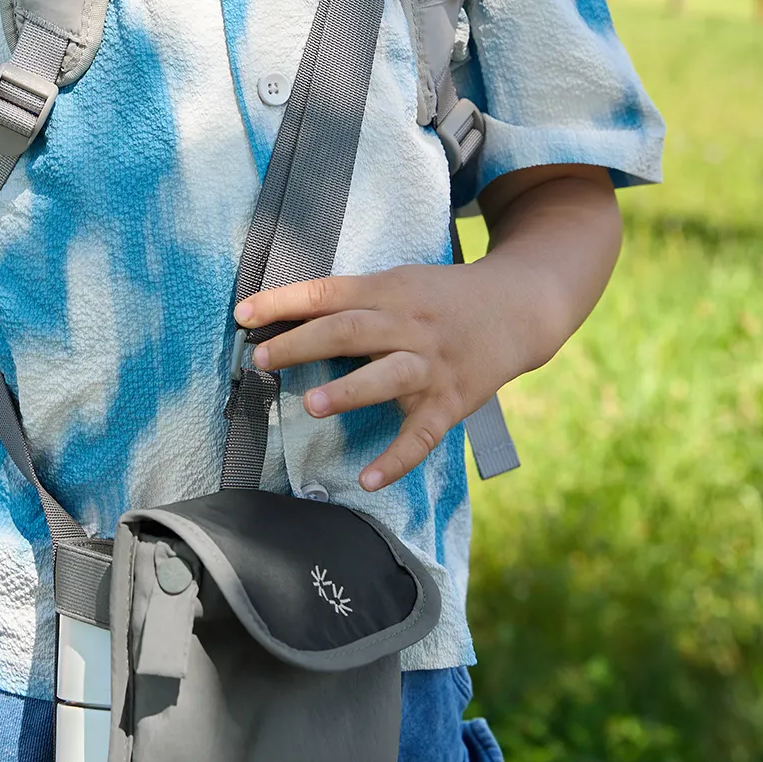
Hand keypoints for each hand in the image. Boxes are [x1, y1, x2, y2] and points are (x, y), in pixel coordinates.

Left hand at [234, 165, 621, 493]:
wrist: (519, 307)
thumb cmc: (442, 297)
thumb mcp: (398, 282)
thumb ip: (351, 300)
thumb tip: (285, 315)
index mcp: (388, 291)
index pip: (327, 293)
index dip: (283, 301)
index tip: (243, 314)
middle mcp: (408, 325)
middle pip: (351, 331)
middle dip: (303, 344)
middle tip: (262, 359)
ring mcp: (431, 365)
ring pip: (388, 376)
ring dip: (349, 391)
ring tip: (311, 405)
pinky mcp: (451, 401)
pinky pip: (422, 435)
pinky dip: (396, 460)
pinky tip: (367, 479)